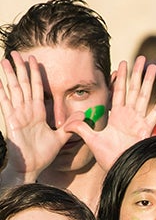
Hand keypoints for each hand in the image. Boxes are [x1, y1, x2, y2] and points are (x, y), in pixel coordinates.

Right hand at [0, 52, 70, 181]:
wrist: (31, 167)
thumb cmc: (42, 154)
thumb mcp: (59, 139)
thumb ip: (69, 126)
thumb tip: (82, 115)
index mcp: (38, 113)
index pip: (37, 88)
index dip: (35, 74)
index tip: (33, 59)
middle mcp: (27, 111)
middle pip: (24, 84)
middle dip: (20, 68)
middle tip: (16, 52)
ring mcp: (18, 114)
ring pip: (14, 89)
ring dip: (9, 74)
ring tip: (5, 59)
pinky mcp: (11, 121)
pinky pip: (5, 103)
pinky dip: (2, 92)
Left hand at [65, 56, 155, 171]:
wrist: (120, 169)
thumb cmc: (107, 158)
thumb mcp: (91, 140)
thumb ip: (80, 128)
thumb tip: (65, 122)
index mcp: (117, 116)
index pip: (119, 91)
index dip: (120, 77)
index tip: (122, 63)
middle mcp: (129, 116)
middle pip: (134, 89)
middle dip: (137, 73)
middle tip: (142, 57)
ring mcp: (139, 121)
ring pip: (144, 95)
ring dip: (149, 80)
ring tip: (154, 66)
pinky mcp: (147, 129)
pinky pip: (155, 112)